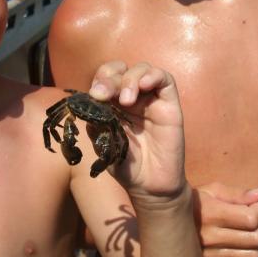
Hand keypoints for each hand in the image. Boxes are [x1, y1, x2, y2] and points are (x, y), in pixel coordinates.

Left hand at [88, 60, 184, 198]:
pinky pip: (165, 79)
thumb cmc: (126, 166)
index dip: (98, 81)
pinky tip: (143, 85)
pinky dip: (153, 76)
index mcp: (113, 103)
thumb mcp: (103, 145)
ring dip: (130, 78)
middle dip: (109, 77)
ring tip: (125, 99)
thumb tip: (88, 105)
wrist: (149, 187)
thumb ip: (96, 125)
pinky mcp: (169, 104)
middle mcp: (132, 97)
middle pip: (121, 69)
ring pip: (142, 69)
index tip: (93, 96)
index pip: (104, 78)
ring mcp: (151, 99)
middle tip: (102, 94)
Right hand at [193, 182, 257, 256]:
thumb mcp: (212, 190)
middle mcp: (211, 237)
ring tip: (255, 232)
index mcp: (212, 214)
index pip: (251, 219)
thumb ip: (237, 193)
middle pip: (255, 238)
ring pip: (252, 256)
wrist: (169, 221)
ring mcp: (211, 254)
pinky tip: (248, 249)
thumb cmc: (195, 201)